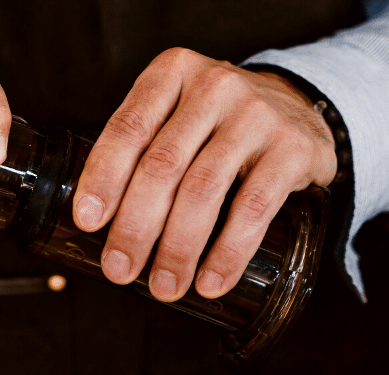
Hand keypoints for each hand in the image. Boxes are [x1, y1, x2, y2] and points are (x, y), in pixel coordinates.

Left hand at [71, 48, 336, 301]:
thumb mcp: (178, 115)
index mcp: (172, 73)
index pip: (128, 128)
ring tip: (165, 286)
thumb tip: (98, 225)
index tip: (88, 222)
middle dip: (136, 227)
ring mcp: (256, 115)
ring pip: (203, 190)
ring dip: (178, 249)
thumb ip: (142, 149)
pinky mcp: (292, 148)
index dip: (103, 178)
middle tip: (120, 269)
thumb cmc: (219, 123)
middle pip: (162, 165)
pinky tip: (212, 281)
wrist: (300, 108)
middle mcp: (214, 86)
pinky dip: (228, 252)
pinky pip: (254, 208)